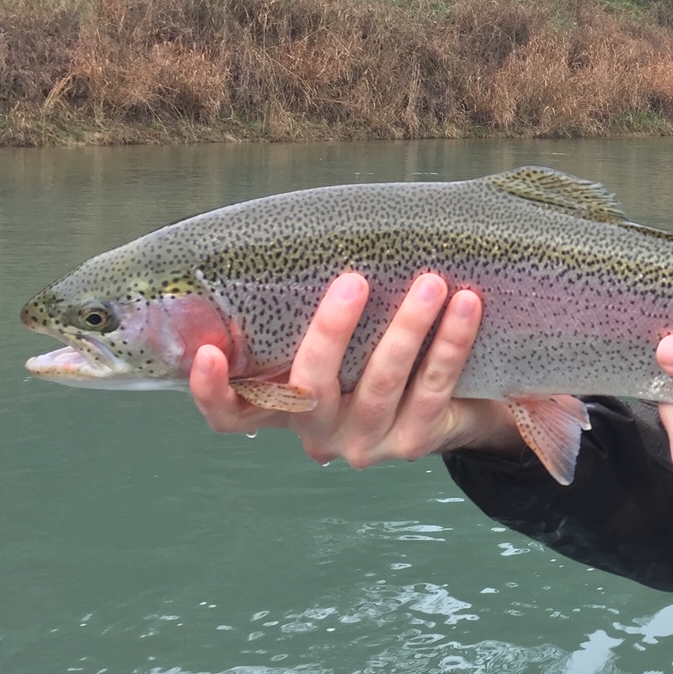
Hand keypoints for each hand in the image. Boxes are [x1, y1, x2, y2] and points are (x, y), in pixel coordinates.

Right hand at [190, 271, 524, 468]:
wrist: (447, 408)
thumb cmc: (374, 357)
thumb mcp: (339, 346)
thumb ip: (312, 314)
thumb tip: (313, 230)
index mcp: (285, 409)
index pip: (233, 416)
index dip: (214, 392)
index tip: (206, 352)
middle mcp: (319, 433)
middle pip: (312, 387)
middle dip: (332, 331)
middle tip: (353, 280)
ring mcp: (366, 443)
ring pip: (382, 384)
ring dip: (408, 328)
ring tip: (431, 283)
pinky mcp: (415, 442)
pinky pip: (434, 386)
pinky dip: (450, 343)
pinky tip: (466, 306)